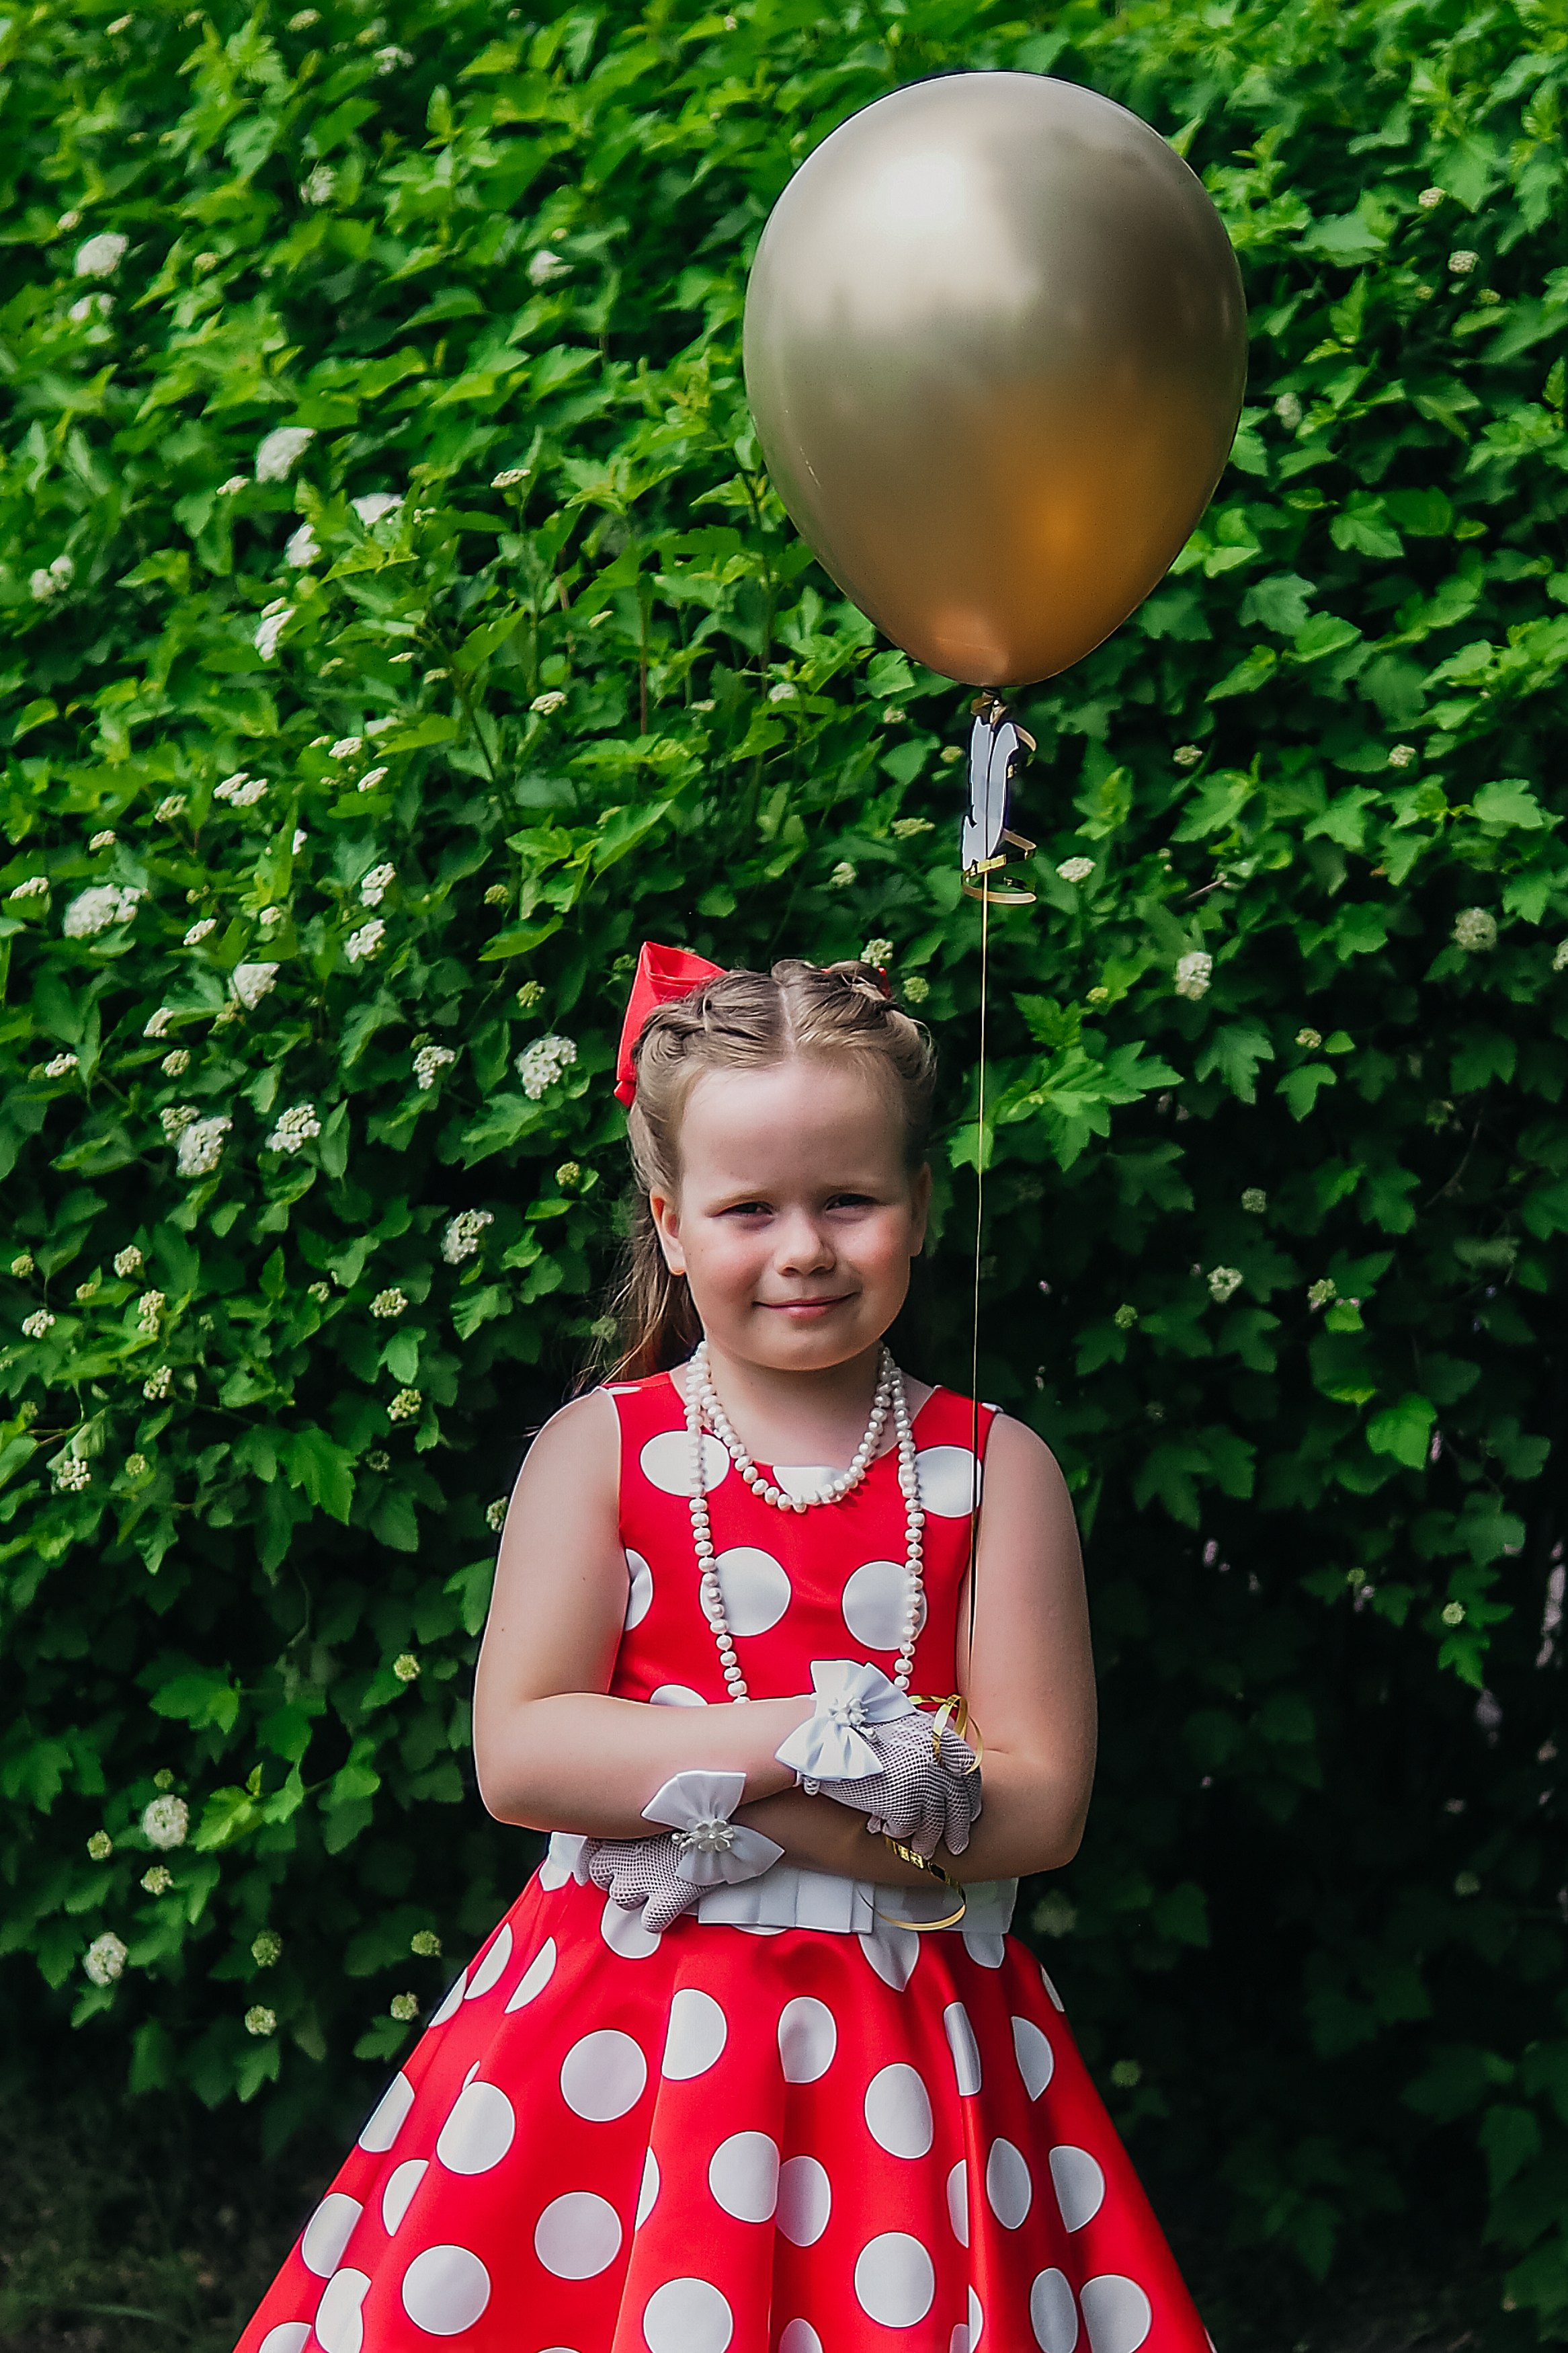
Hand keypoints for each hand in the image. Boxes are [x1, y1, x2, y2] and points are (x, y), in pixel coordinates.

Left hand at [582, 1769, 782, 1932]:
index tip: (604, 1859)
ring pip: (621, 1897)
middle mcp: (626, 1848)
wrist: (741, 1811)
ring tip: (660, 1880)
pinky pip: (650, 1920)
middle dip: (618, 1873)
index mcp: (623, 1819)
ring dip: (637, 1893)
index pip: (589, 1845)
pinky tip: (673, 1902)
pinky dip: (660, 1915)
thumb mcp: (668, 1789)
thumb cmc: (709, 1793)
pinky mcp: (668, 1897)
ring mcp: (644, 1874)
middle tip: (644, 1865)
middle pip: (601, 1874)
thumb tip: (639, 1799)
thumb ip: (646, 1802)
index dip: (597, 1856)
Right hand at [774, 1661, 981, 1860]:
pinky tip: (882, 1826)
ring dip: (928, 1840)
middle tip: (958, 1845)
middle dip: (959, 1828)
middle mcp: (937, 1759)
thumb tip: (945, 1771)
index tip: (970, 1813)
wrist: (825, 1733)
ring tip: (921, 1849)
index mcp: (941, 1739)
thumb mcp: (904, 1728)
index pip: (970, 1774)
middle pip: (959, 1803)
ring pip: (935, 1824)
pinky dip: (895, 1831)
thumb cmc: (858, 1730)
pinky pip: (905, 1828)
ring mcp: (923, 1781)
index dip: (970, 1798)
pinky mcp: (903, 1802)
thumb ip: (927, 1747)